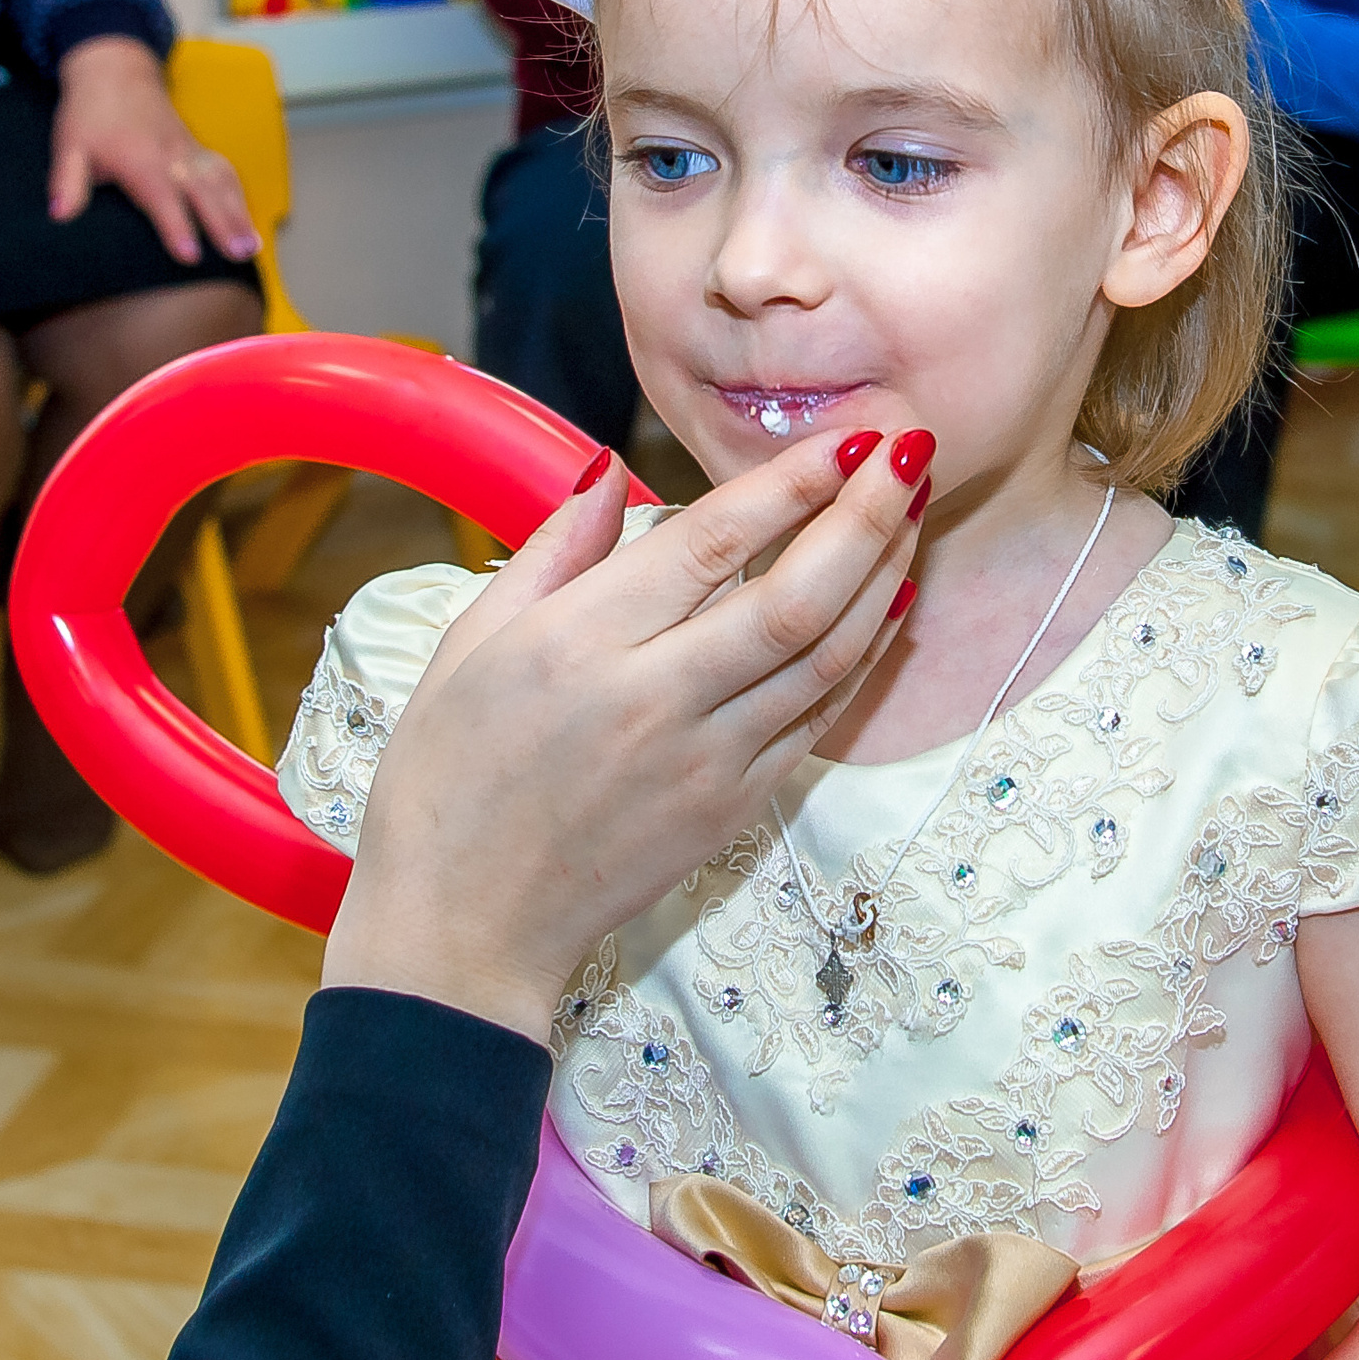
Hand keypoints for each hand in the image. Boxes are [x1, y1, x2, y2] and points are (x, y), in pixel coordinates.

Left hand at [49, 36, 260, 265]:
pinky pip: (224, 172)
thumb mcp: (69, 145)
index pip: (162, 198)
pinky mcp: (196, 149)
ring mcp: (188, 151)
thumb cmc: (91, 112)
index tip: (190, 255)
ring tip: (250, 248)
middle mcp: (171, 156)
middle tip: (239, 256)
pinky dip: (239, 197)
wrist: (114, 70)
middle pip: (204, 193)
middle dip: (224, 225)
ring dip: (239, 214)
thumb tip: (59, 214)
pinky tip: (247, 222)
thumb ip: (67, 181)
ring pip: (221, 183)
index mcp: (140, 159)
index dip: (176, 227)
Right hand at [322, 427, 926, 1040]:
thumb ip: (554, 549)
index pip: (711, 541)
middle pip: (796, 594)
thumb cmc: (446, 778)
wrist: (463, 924)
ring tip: (912, 507)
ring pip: (829, 655)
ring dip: (885, 573)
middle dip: (867, 513)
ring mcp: (706, 762)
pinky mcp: (735, 808)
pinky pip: (821, 716)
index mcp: (578, 644)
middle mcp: (654, 700)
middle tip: (907, 449)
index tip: (839, 435)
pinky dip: (867, 653)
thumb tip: (609, 469)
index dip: (788, 480)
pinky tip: (889, 600)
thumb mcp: (468, 641)